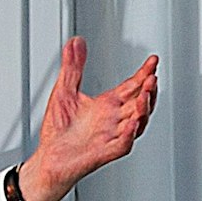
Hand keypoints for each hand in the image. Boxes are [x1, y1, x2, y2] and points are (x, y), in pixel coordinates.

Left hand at [17, 37, 158, 200]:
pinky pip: (123, 143)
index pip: (131, 86)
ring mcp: (111, 136)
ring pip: (137, 122)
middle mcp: (113, 120)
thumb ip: (73, 67)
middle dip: (148, 89)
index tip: (153, 61)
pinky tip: (133, 121)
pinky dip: (129, 133)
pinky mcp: (105, 152)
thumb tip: (76, 42)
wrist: (48, 158)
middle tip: (152, 76)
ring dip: (144, 107)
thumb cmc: (58, 131)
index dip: (143, 73)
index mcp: (107, 106)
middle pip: (139, 102)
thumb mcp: (64, 91)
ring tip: (147, 93)